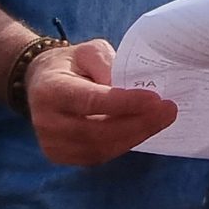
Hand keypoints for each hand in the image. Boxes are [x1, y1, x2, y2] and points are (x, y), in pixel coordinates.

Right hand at [24, 39, 177, 165]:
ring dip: (135, 136)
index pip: (91, 101)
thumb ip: (108, 66)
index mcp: (50, 90)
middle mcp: (46, 121)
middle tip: (168, 111)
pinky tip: (141, 130)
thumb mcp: (89, 51)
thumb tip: (132, 90)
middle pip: (98, 131)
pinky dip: (123, 144)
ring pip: (101, 148)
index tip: (156, 100)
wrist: (40, 83)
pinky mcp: (60, 156)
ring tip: (161, 120)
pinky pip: (98, 156)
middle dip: (138, 123)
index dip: (125, 103)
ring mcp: (51, 143)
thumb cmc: (71, 64)